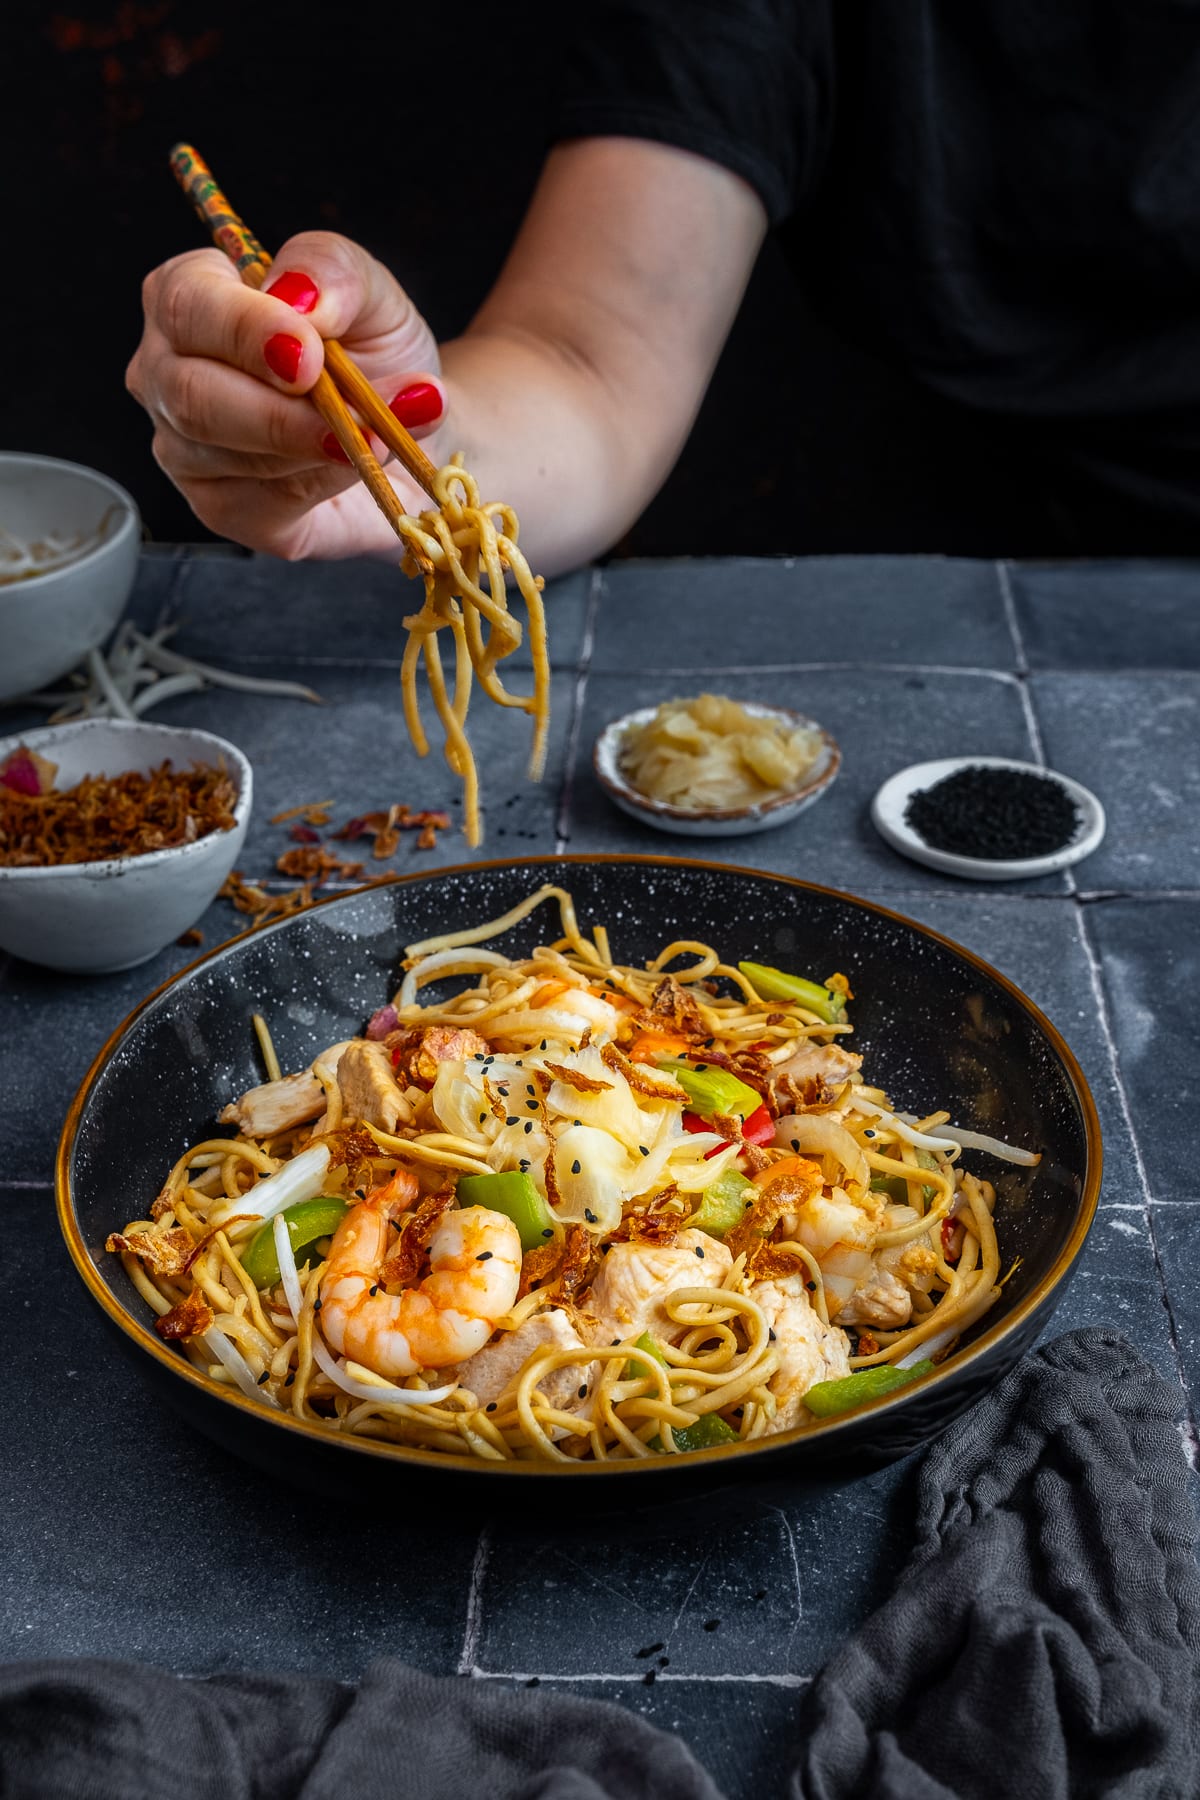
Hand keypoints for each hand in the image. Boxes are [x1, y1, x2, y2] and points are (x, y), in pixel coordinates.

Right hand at [127, 231, 446, 556]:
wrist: (410, 425)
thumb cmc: (374, 350)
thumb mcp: (369, 289)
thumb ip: (332, 268)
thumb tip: (301, 295)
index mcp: (190, 298)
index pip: (183, 303)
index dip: (245, 330)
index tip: (310, 352)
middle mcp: (168, 372)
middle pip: (189, 393)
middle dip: (278, 411)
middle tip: (355, 415)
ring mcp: (185, 448)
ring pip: (230, 455)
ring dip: (317, 446)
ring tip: (384, 434)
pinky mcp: (222, 508)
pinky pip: (265, 503)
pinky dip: (324, 483)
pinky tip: (362, 467)